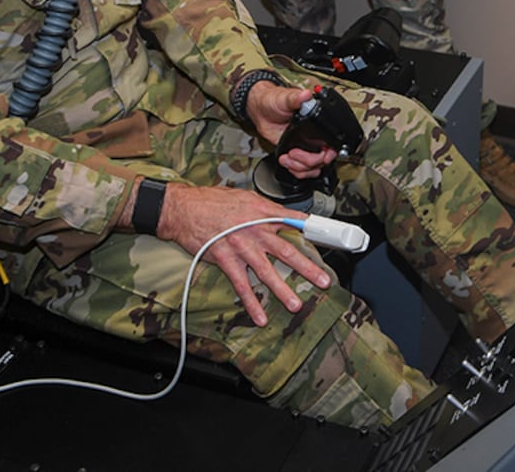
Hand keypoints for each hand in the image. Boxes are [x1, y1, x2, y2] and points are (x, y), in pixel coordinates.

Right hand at [153, 182, 331, 326]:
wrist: (185, 209)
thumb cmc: (213, 201)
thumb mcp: (246, 197)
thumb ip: (266, 209)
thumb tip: (285, 215)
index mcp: (263, 213)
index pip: (294, 221)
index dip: (312, 230)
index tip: (329, 239)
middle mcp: (255, 231)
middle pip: (287, 251)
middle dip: (307, 268)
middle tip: (323, 281)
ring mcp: (241, 247)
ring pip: (266, 272)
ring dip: (282, 290)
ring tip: (296, 305)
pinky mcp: (226, 260)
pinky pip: (241, 285)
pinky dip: (251, 303)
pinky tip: (261, 317)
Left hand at [245, 80, 338, 179]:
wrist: (261, 110)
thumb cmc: (275, 100)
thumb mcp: (286, 98)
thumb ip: (296, 98)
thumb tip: (306, 95)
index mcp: (317, 122)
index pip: (333, 143)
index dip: (329, 152)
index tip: (320, 154)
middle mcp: (315, 136)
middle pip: (323, 159)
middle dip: (309, 161)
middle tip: (294, 153)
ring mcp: (306, 146)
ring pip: (314, 168)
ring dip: (301, 168)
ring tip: (288, 158)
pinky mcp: (295, 153)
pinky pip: (302, 169)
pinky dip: (296, 170)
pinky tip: (287, 162)